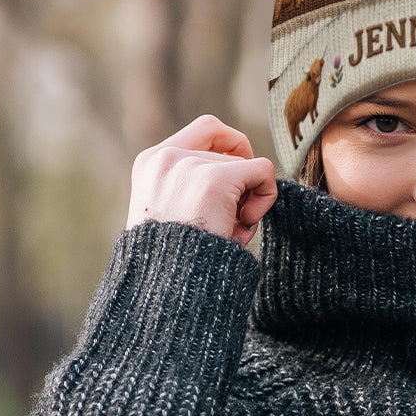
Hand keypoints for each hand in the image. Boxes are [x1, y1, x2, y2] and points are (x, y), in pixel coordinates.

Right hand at [127, 115, 277, 248]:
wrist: (165, 287)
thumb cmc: (174, 261)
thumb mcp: (172, 212)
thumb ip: (193, 185)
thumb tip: (248, 167)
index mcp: (150, 163)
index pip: (206, 129)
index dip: (232, 146)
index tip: (238, 175)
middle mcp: (166, 158)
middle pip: (230, 153)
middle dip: (239, 187)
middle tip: (229, 222)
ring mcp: (190, 166)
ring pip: (247, 166)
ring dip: (247, 200)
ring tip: (227, 231)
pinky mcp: (215, 180)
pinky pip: (263, 171)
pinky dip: (266, 196)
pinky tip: (244, 224)